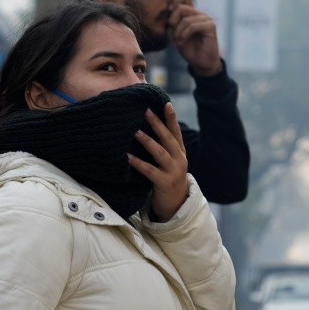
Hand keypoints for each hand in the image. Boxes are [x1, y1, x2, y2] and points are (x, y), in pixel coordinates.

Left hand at [128, 102, 187, 221]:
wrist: (176, 206)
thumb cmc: (168, 180)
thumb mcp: (170, 163)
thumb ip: (164, 148)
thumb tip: (145, 129)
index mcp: (180, 152)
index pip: (175, 132)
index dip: (171, 118)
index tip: (166, 103)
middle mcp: (179, 159)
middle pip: (168, 138)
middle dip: (157, 124)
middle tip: (146, 111)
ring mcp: (174, 172)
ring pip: (160, 153)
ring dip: (148, 141)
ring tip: (135, 131)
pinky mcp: (165, 183)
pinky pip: (150, 171)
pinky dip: (139, 163)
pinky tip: (128, 157)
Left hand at [168, 0, 221, 75]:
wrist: (200, 63)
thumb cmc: (189, 49)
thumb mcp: (176, 32)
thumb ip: (174, 19)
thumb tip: (169, 3)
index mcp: (192, 13)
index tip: (168, 9)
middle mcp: (200, 14)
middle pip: (182, 7)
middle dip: (173, 20)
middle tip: (172, 32)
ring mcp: (207, 19)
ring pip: (186, 18)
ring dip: (178, 32)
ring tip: (178, 41)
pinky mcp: (211, 26)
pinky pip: (192, 26)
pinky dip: (184, 35)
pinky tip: (182, 42)